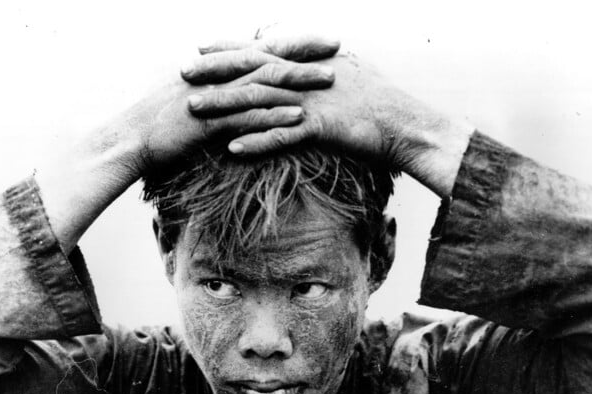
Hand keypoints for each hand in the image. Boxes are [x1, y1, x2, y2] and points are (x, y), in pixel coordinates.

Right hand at [126, 37, 340, 176]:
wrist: (127, 141)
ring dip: (297, 80)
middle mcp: (214, 74)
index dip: (289, 41)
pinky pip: (246, 116)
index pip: (257, 47)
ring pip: (262, 82)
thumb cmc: (155, 124)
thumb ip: (213, 91)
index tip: (317, 39)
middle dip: (303, 51)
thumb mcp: (186, 99)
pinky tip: (299, 117)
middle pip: (267, 57)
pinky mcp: (208, 122)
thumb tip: (234, 91)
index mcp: (211, 67)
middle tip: (336, 47)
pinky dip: (274, 116)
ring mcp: (212, 97)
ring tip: (328, 80)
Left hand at [183, 40, 473, 196]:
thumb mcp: (351, 76)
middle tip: (183, 72)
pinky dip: (258, 141)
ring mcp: (314, 100)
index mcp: (313, 61)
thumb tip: (305, 69)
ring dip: (225, 105)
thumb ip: (321, 71)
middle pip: (254, 70)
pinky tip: (232, 148)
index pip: (266, 49)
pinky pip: (283, 136)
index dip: (232, 47)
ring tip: (193, 110)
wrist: (409, 125)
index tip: (202, 46)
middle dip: (217, 71)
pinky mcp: (322, 127)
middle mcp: (309, 76)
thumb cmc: (383, 105)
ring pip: (261, 100)